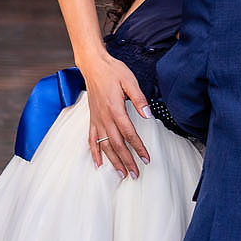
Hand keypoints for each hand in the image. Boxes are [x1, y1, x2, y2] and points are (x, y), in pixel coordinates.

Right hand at [83, 54, 150, 177]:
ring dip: (113, 161)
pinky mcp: (92, 119)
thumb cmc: (112, 71)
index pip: (129, 133)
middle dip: (127, 161)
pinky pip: (92, 139)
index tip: (146, 158)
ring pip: (105, 145)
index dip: (138, 147)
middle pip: (117, 144)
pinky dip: (94, 153)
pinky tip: (98, 164)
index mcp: (115, 108)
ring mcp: (97, 119)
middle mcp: (105, 117)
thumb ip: (139, 99)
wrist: (93, 65)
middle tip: (136, 174)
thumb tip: (148, 114)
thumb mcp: (130, 81)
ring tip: (122, 173)